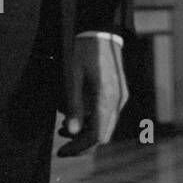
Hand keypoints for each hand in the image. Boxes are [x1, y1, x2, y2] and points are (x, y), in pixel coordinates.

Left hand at [63, 35, 128, 152]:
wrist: (103, 32)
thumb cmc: (85, 52)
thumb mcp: (74, 76)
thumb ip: (74, 104)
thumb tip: (70, 131)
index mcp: (106, 98)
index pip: (96, 135)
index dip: (79, 147)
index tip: (62, 151)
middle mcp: (118, 101)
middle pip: (102, 136)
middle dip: (82, 144)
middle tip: (61, 143)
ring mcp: (120, 98)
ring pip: (105, 128)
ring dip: (86, 133)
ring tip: (63, 128)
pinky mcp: (119, 94)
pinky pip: (107, 116)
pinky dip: (92, 123)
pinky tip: (76, 117)